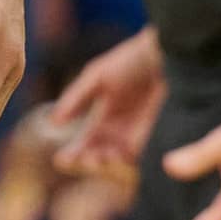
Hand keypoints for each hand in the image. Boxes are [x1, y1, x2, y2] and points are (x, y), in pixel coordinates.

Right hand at [49, 27, 164, 185]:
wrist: (167, 55)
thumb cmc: (130, 60)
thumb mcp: (97, 76)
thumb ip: (76, 98)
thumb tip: (53, 123)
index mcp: (105, 116)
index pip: (86, 142)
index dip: (74, 153)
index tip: (61, 160)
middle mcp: (121, 131)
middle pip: (100, 157)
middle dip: (89, 162)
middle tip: (85, 159)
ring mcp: (140, 136)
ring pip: (118, 162)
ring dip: (107, 164)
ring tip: (102, 157)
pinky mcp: (158, 139)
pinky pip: (140, 160)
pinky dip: (127, 163)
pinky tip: (119, 156)